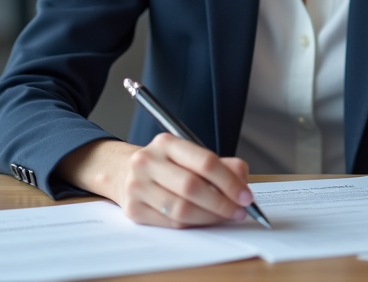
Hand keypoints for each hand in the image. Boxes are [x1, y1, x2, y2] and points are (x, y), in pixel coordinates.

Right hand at [57, 136, 254, 228]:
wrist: (122, 172)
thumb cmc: (164, 164)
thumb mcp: (189, 155)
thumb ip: (220, 164)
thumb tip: (242, 180)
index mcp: (166, 143)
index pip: (205, 161)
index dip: (229, 181)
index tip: (245, 195)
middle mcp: (148, 162)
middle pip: (193, 187)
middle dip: (222, 203)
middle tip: (239, 211)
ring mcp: (138, 186)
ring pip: (182, 209)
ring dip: (210, 217)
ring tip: (225, 217)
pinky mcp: (133, 209)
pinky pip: (171, 223)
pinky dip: (193, 224)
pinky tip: (204, 220)